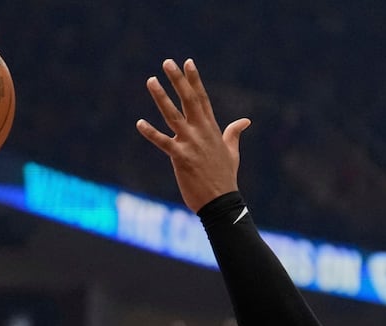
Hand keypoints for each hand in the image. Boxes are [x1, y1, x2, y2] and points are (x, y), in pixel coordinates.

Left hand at [136, 58, 250, 212]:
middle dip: (178, 80)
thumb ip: (234, 133)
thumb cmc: (225, 178)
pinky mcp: (181, 158)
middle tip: (167, 62)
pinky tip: (139, 123)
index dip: (194, 80)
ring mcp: (190, 144)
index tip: (188, 62)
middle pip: (188, 100)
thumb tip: (246, 121)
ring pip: (173, 116)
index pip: (202, 99)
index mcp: (212, 129)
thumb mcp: (232, 152)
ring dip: (161, 97)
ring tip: (151, 81)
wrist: (221, 202)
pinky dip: (151, 133)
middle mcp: (201, 132)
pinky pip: (162, 143)